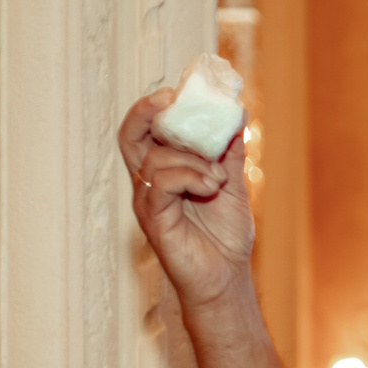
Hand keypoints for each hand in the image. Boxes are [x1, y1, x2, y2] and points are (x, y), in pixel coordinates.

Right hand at [116, 89, 252, 310]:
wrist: (226, 279)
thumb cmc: (224, 236)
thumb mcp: (232, 184)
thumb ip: (229, 151)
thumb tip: (237, 112)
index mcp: (166, 169)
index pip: (149, 127)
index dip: (161, 104)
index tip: (186, 88)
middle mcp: (150, 181)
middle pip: (131, 133)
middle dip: (147, 109)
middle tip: (172, 98)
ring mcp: (148, 199)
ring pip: (154, 157)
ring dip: (192, 159)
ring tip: (219, 177)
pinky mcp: (152, 218)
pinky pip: (160, 183)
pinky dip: (188, 176)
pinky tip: (210, 185)